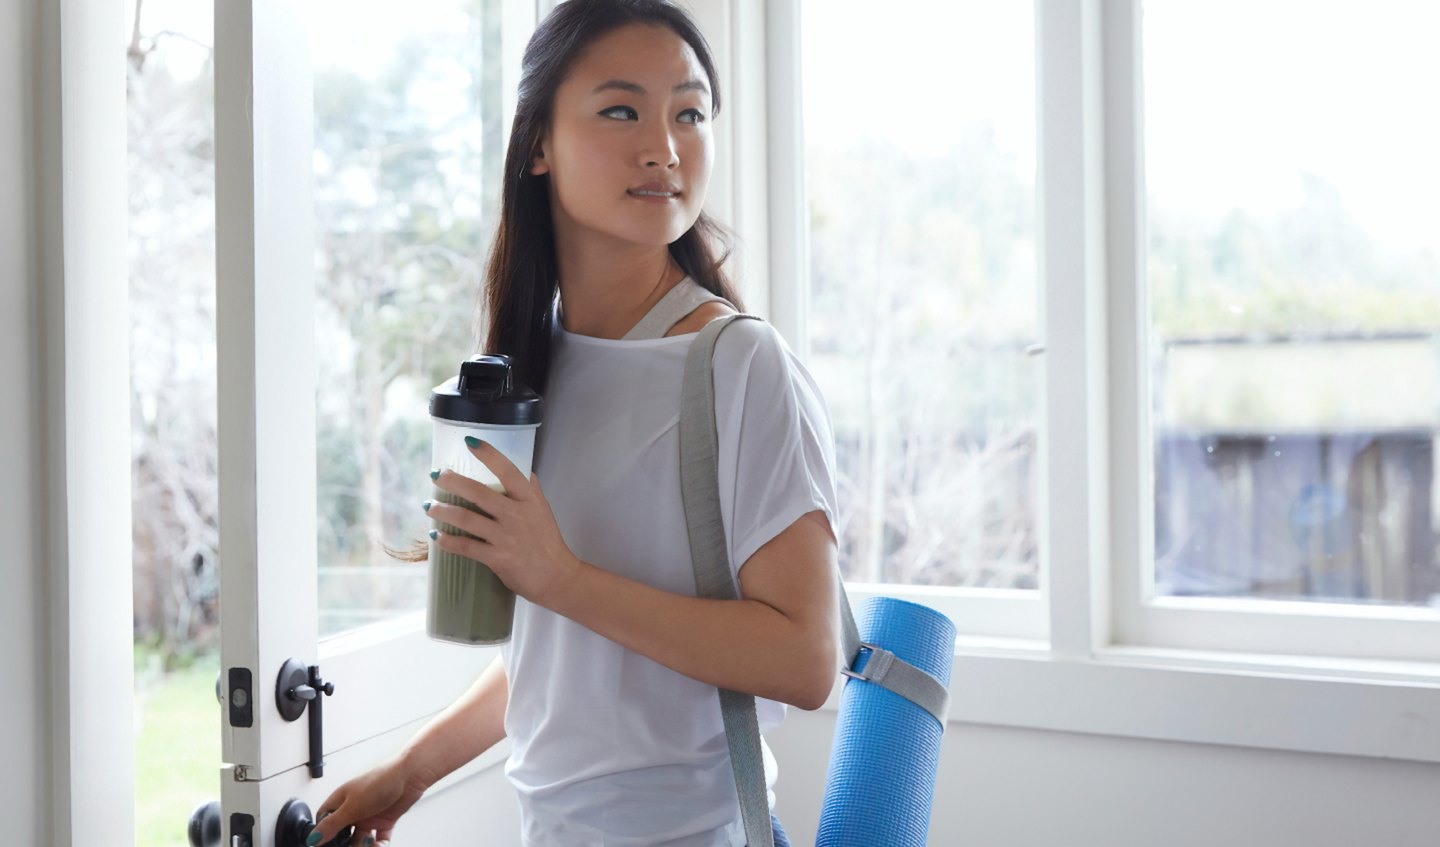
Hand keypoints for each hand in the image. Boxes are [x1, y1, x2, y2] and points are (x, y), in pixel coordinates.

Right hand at [306, 756, 426, 845]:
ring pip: (360, 840)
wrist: (411, 775)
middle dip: (346, 844)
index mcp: (341, 801)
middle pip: (343, 834)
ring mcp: (369, 815)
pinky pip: (378, 839)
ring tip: (370, 844)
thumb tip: (313, 839)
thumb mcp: (352, 806)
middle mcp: (354, 809)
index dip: (323, 834)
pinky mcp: (384, 820)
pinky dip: (379, 845)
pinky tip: (380, 845)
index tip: (327, 844)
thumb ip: (332, 824)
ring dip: (364, 846)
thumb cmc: (381, 780)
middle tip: (355, 845)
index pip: (324, 821)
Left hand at [427, 436, 581, 607]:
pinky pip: (466, 547)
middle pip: (478, 492)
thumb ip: (531, 488)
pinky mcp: (497, 558)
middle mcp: (517, 515)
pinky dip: (447, 541)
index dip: (489, 454)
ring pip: (466, 519)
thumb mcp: (543, 509)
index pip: (508, 470)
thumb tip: (522, 468)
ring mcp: (506, 537)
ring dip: (442, 511)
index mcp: (529, 499)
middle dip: (452, 481)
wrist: (557, 576)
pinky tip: (436, 536)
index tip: (469, 442)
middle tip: (436, 475)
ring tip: (428, 506)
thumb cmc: (548, 541)